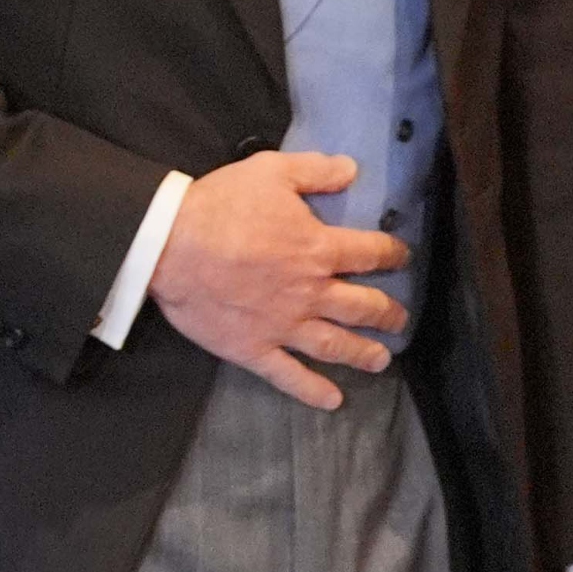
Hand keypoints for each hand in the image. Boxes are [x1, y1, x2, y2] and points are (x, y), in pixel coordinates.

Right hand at [149, 149, 408, 409]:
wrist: (171, 246)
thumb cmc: (221, 206)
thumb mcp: (271, 171)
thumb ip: (315, 171)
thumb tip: (352, 170)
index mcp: (319, 249)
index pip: (370, 253)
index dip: (391, 255)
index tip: (401, 258)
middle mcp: (310, 293)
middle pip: (362, 307)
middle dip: (387, 313)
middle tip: (400, 319)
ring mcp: (283, 326)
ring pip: (334, 345)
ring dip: (363, 354)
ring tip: (381, 360)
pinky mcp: (254, 349)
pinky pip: (289, 375)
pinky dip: (312, 390)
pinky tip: (333, 401)